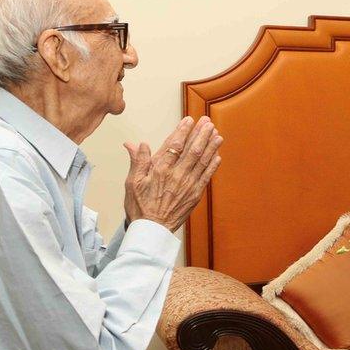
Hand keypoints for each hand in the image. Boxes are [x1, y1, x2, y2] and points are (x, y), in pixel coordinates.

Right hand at [123, 116, 222, 230]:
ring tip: (216, 133)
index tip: (189, 120)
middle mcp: (177, 175)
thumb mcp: (133, 182)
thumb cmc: (140, 206)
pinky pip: (207, 176)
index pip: (175, 145)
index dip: (183, 131)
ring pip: (202, 161)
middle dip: (201, 134)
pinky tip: (217, 155)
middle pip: (193, 150)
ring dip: (210, 146)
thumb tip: (137, 144)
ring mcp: (188, 185)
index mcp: (161, 170)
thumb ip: (138, 161)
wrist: (152, 229)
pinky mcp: (195, 194)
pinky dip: (213, 165)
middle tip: (207, 122)